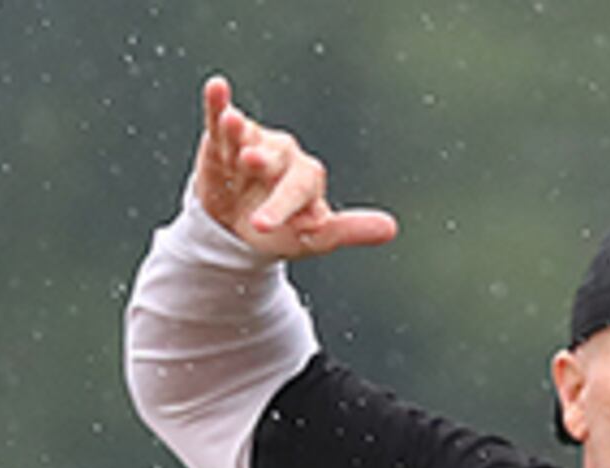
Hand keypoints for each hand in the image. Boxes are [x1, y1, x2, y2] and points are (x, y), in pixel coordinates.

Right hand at [190, 74, 397, 260]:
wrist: (241, 230)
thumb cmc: (284, 231)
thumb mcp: (316, 237)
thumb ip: (349, 230)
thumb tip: (392, 229)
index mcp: (307, 179)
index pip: (297, 190)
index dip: (281, 207)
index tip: (262, 226)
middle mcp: (283, 156)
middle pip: (272, 159)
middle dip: (260, 162)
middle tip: (252, 162)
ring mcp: (253, 144)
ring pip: (245, 137)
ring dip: (237, 130)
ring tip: (232, 123)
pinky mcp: (222, 141)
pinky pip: (219, 120)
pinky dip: (218, 105)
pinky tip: (217, 87)